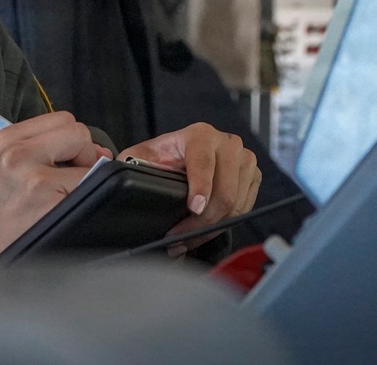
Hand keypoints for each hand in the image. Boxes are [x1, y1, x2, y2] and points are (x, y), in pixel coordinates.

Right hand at [0, 111, 110, 266]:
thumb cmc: (8, 209)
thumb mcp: (16, 165)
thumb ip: (54, 147)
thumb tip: (99, 150)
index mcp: (7, 139)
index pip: (63, 119)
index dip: (71, 142)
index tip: (62, 162)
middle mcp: (16, 153)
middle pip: (78, 131)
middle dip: (81, 154)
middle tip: (63, 180)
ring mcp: (32, 176)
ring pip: (89, 156)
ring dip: (84, 176)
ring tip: (61, 194)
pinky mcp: (47, 197)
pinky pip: (90, 184)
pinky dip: (87, 195)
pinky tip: (64, 208)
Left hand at [118, 123, 260, 253]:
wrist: (184, 155)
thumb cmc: (163, 158)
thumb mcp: (142, 156)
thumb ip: (131, 162)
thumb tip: (122, 174)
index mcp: (200, 135)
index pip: (204, 163)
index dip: (200, 188)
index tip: (193, 209)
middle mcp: (227, 143)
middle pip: (224, 192)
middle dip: (201, 222)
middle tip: (179, 240)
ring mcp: (244, 160)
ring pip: (235, 205)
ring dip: (211, 229)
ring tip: (187, 242)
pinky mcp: (253, 176)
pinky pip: (244, 209)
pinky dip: (224, 225)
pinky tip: (204, 232)